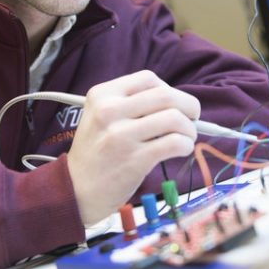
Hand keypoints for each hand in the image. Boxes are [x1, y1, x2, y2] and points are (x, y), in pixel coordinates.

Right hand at [67, 70, 199, 224]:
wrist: (75, 189)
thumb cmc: (96, 152)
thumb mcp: (100, 116)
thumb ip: (132, 104)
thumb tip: (178, 102)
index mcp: (102, 94)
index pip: (148, 79)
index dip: (169, 89)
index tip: (174, 104)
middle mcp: (109, 110)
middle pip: (166, 96)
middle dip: (189, 106)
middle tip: (192, 119)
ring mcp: (121, 135)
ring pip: (174, 118)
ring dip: (189, 129)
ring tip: (186, 138)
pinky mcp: (134, 159)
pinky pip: (174, 143)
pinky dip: (186, 145)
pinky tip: (181, 150)